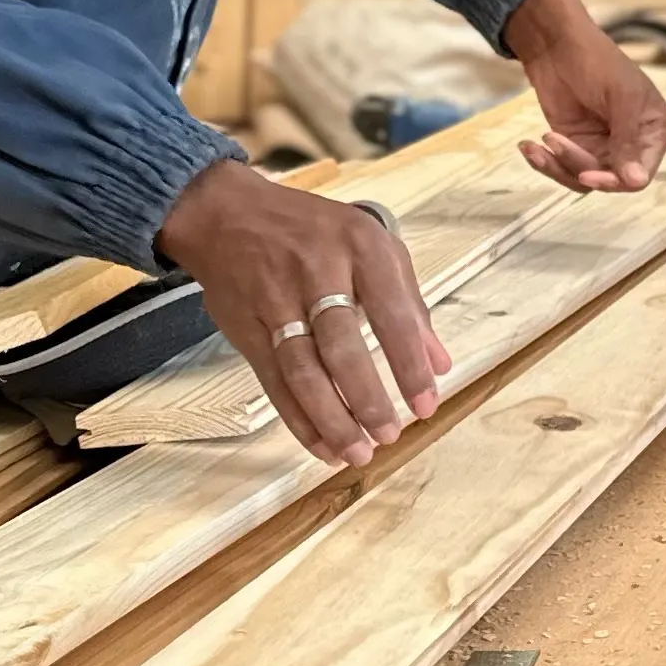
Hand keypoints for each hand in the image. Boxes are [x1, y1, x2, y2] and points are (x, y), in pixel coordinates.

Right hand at [156, 159, 453, 470]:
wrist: (225, 213)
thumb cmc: (311, 231)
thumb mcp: (371, 244)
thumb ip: (409, 303)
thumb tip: (440, 363)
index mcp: (359, 247)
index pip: (392, 313)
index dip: (409, 364)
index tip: (426, 404)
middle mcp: (316, 271)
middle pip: (342, 347)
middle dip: (367, 398)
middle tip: (390, 434)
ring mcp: (275, 301)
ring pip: (303, 371)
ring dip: (332, 419)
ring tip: (358, 452)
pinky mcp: (246, 328)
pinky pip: (274, 382)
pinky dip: (298, 419)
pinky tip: (322, 445)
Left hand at [503, 0, 665, 192]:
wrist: (556, 45)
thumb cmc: (597, 61)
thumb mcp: (620, 96)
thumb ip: (628, 139)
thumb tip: (636, 182)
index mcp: (654, 131)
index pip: (641, 174)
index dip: (617, 181)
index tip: (589, 174)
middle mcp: (632, 145)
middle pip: (610, 180)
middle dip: (580, 165)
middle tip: (556, 144)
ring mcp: (602, 148)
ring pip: (584, 179)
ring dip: (559, 165)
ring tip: (542, 138)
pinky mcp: (575, 146)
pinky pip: (563, 169)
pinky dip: (546, 163)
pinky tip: (528, 146)